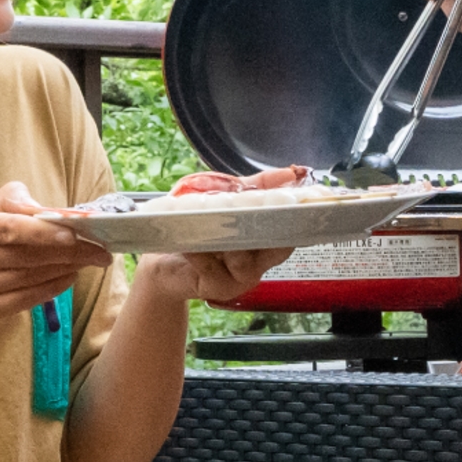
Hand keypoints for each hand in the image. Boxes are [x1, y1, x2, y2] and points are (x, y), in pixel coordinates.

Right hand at [0, 182, 112, 342]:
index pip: (7, 225)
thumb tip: (47, 208)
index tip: (76, 231)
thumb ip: (7, 204)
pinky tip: (68, 279)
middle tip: (99, 249)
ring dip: (63, 269)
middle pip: (22, 253)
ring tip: (88, 261)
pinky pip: (22, 300)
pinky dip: (50, 289)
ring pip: (26, 277)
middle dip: (67, 251)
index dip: (43, 229)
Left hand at [139, 164, 304, 302]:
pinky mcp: (215, 288)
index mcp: (263, 246)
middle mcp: (256, 265)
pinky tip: (189, 242)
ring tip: (212, 222)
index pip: (290, 237)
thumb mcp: (227, 199)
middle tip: (256, 208)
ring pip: (243, 259)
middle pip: (275, 250)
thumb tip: (290, 174)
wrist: (163, 260)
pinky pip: (211, 267)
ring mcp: (238, 279)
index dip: (297, 222)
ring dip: (228, 239)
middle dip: (265, 228)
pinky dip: (200, 252)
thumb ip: (258, 187)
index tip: (298, 204)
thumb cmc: (197, 227)